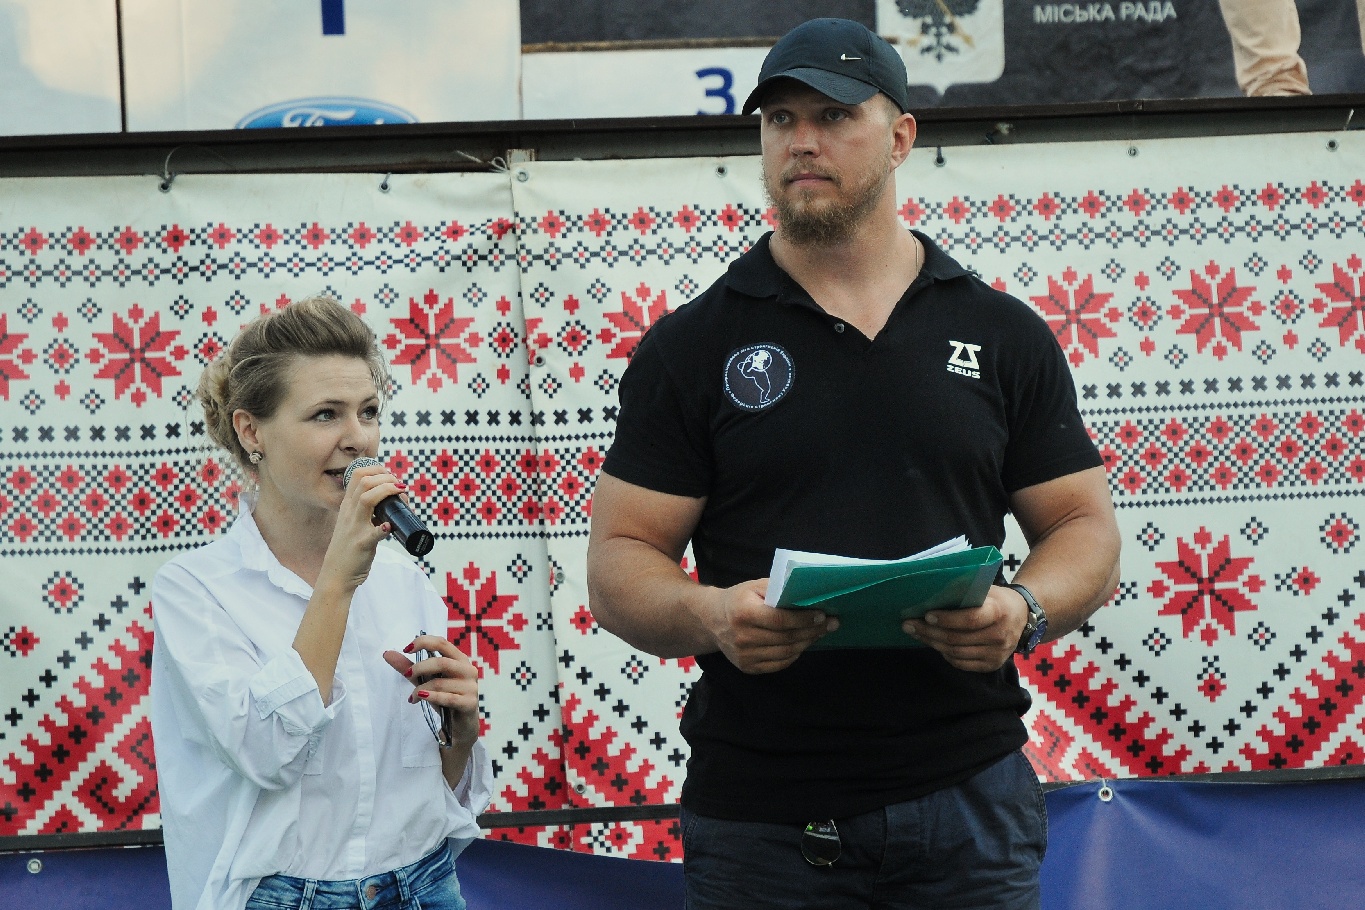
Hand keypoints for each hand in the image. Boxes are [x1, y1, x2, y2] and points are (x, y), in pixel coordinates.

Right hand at [320, 461, 405, 591]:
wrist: (336, 575)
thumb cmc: (349, 548)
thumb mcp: (352, 523)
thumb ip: (366, 511)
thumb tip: (390, 499)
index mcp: (347, 506)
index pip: (357, 476)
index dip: (377, 470)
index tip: (391, 476)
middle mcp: (349, 513)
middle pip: (364, 482)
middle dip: (386, 477)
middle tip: (400, 485)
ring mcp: (354, 528)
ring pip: (366, 499)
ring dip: (387, 492)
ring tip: (401, 495)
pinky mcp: (362, 544)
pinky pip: (373, 533)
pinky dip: (383, 528)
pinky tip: (390, 526)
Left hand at [383, 634, 479, 746]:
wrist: (460, 725)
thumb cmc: (444, 697)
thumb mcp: (425, 680)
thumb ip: (408, 667)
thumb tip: (386, 653)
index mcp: (459, 659)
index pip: (442, 643)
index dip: (423, 642)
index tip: (406, 649)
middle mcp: (468, 670)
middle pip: (442, 662)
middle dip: (420, 667)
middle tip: (407, 674)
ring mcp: (471, 687)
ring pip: (441, 683)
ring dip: (421, 689)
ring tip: (413, 697)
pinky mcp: (469, 703)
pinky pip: (448, 698)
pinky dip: (431, 697)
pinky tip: (419, 699)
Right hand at [700, 579, 837, 673]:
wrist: (712, 620)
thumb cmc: (739, 599)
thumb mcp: (755, 587)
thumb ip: (779, 590)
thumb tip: (808, 595)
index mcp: (743, 613)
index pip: (780, 620)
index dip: (803, 619)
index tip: (822, 615)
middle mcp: (742, 637)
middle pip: (786, 638)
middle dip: (812, 631)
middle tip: (831, 624)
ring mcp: (744, 655)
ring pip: (786, 653)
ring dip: (806, 643)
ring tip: (819, 633)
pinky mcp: (747, 667)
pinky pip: (778, 664)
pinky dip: (794, 654)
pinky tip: (802, 644)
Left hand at [902, 586, 1028, 672]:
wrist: (1024, 616)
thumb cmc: (997, 599)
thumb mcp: (986, 589)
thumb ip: (965, 592)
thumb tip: (931, 594)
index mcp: (998, 612)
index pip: (970, 619)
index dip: (946, 619)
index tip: (926, 615)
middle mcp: (999, 635)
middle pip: (957, 638)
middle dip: (929, 632)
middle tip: (908, 625)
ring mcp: (997, 653)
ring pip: (956, 652)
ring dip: (933, 643)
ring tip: (916, 634)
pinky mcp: (992, 665)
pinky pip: (962, 663)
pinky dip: (946, 655)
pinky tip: (935, 645)